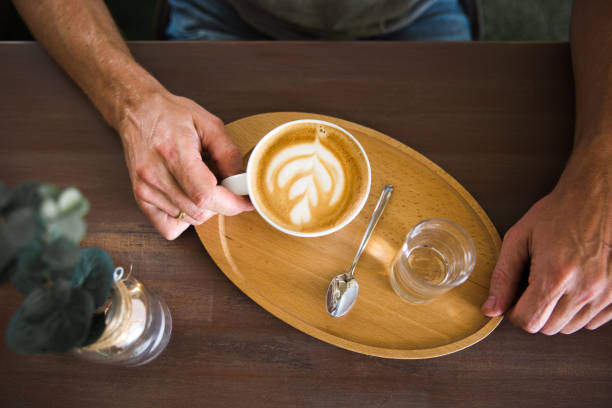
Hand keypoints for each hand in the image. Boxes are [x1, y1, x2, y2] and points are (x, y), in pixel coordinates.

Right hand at [119, 90, 252, 239]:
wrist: (137, 112)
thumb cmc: (172, 115)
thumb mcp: (210, 125)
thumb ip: (229, 155)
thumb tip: (242, 183)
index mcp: (173, 153)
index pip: (206, 194)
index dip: (231, 203)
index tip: (245, 200)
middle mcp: (154, 175)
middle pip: (199, 211)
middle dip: (221, 204)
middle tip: (224, 185)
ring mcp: (144, 190)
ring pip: (188, 219)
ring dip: (204, 209)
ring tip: (202, 184)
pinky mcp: (140, 199)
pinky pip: (169, 227)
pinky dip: (185, 219)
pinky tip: (188, 198)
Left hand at [482, 148, 610, 333]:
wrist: (600, 197)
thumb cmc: (561, 212)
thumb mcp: (520, 238)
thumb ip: (503, 276)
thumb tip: (491, 308)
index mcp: (556, 274)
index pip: (528, 321)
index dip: (514, 311)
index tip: (514, 297)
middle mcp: (585, 288)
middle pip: (547, 327)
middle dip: (533, 311)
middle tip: (533, 286)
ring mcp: (606, 294)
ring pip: (569, 327)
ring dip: (555, 312)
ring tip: (555, 283)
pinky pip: (592, 322)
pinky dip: (579, 311)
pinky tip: (573, 286)